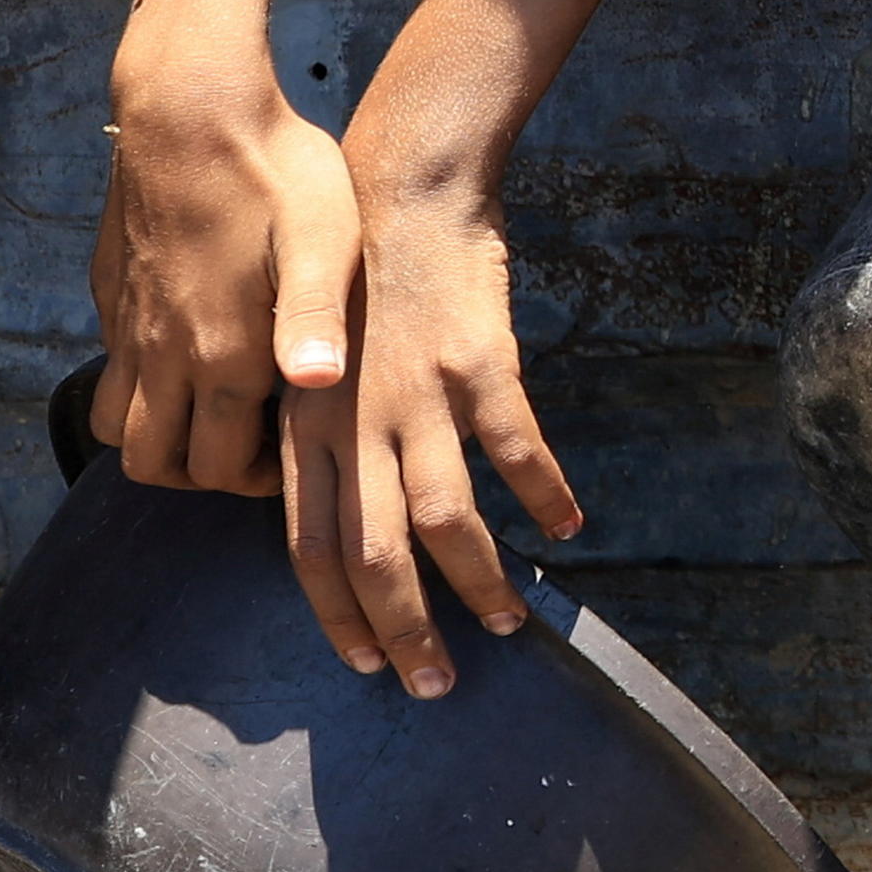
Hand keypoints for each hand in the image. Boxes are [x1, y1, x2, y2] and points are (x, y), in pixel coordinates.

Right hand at [88, 49, 356, 495]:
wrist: (191, 106)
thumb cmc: (277, 169)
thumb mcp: (325, 239)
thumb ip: (316, 317)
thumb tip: (319, 384)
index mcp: (222, 352)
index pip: (220, 469)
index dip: (258, 483)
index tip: (295, 453)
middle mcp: (164, 352)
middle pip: (156, 465)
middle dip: (203, 476)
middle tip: (254, 445)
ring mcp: (129, 326)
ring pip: (116, 428)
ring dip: (159, 439)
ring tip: (215, 413)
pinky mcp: (111, 295)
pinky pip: (109, 371)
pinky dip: (137, 389)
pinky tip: (187, 355)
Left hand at [286, 168, 584, 699]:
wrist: (404, 187)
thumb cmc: (356, 278)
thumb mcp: (312, 362)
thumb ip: (322, 438)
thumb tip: (335, 514)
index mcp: (307, 426)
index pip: (310, 547)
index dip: (338, 614)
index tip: (366, 665)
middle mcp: (352, 420)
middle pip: (373, 552)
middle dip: (405, 629)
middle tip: (436, 684)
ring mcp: (416, 393)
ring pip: (443, 516)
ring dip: (478, 581)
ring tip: (509, 622)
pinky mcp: (478, 362)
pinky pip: (515, 449)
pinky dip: (542, 495)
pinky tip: (565, 527)